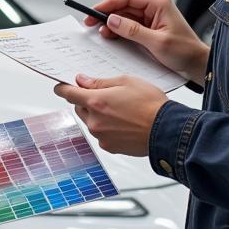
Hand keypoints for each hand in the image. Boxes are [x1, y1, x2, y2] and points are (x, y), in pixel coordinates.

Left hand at [54, 74, 168, 155]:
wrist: (167, 130)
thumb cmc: (151, 104)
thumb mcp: (126, 81)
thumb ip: (100, 82)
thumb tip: (82, 81)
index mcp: (96, 102)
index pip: (68, 94)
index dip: (63, 88)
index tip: (60, 87)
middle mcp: (95, 121)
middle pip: (79, 108)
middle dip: (87, 100)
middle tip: (105, 95)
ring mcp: (101, 137)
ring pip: (90, 122)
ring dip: (97, 115)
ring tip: (120, 110)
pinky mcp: (110, 147)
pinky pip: (101, 134)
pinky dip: (107, 127)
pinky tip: (123, 122)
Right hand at [86, 0, 208, 84]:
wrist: (197, 65)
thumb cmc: (185, 52)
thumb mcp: (157, 42)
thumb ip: (133, 30)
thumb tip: (112, 20)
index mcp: (159, 4)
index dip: (109, 3)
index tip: (94, 11)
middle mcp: (155, 8)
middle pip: (124, 7)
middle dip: (107, 15)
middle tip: (90, 23)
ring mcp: (152, 19)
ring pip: (125, 17)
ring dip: (112, 25)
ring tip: (100, 33)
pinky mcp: (150, 30)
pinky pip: (130, 27)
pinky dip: (119, 32)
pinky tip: (110, 37)